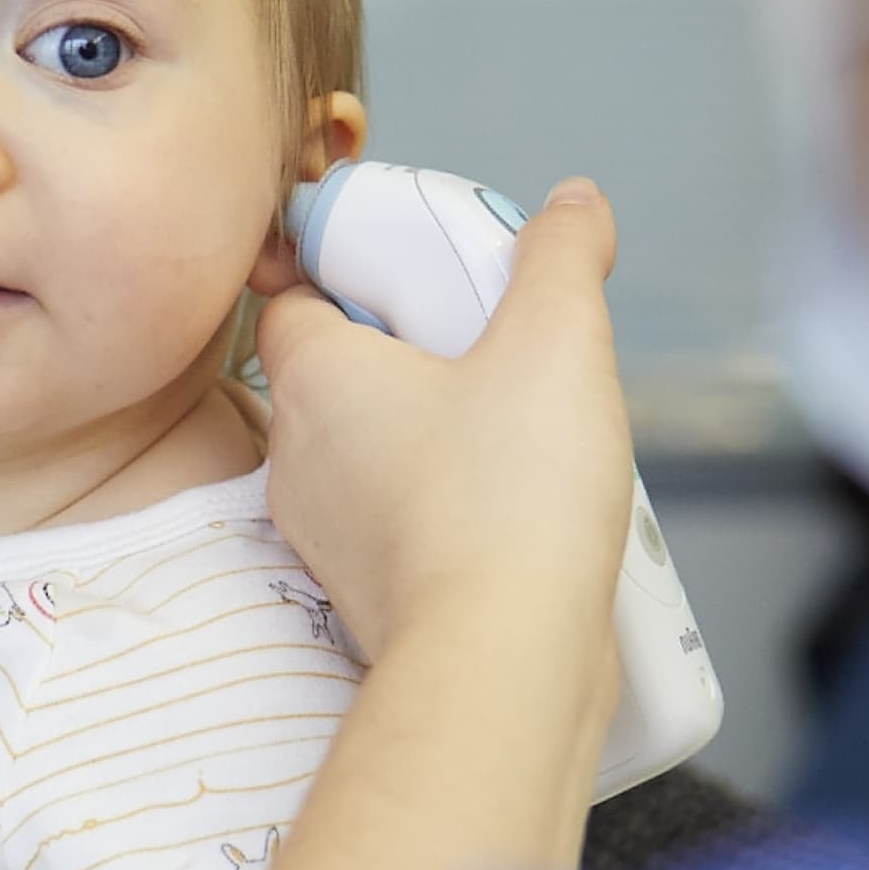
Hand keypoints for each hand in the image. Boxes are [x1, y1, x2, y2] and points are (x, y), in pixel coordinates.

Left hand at [255, 178, 631, 668]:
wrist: (502, 665)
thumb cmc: (508, 501)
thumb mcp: (555, 342)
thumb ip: (560, 258)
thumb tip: (574, 205)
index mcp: (315, 378)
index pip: (294, 297)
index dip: (347, 269)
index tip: (414, 267)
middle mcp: (298, 456)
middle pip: (336, 372)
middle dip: (404, 350)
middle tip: (486, 340)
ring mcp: (324, 534)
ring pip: (365, 452)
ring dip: (425, 431)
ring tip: (514, 427)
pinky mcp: (364, 595)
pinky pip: (393, 521)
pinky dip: (439, 503)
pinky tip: (510, 505)